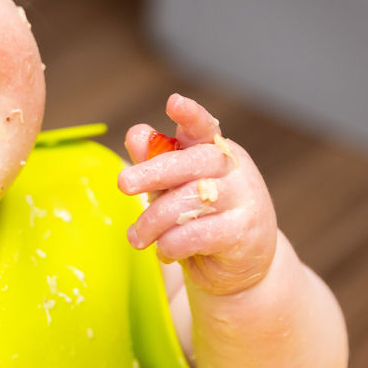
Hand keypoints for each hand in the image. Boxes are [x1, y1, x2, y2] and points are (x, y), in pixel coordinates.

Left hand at [117, 94, 276, 295]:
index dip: (190, 115)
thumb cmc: (202, 217)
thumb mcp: (175, 187)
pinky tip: (165, 250)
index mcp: (215, 150)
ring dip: (153, 222)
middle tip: (123, 184)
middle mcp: (233, 170)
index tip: (173, 102)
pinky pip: (197, 234)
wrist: (241, 265)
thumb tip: (136, 134)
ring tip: (136, 238)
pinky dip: (172, 244)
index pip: (203, 126)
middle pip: (191, 162)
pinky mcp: (244, 232)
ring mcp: (244, 199)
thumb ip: (155, 161)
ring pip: (188, 202)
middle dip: (152, 172)